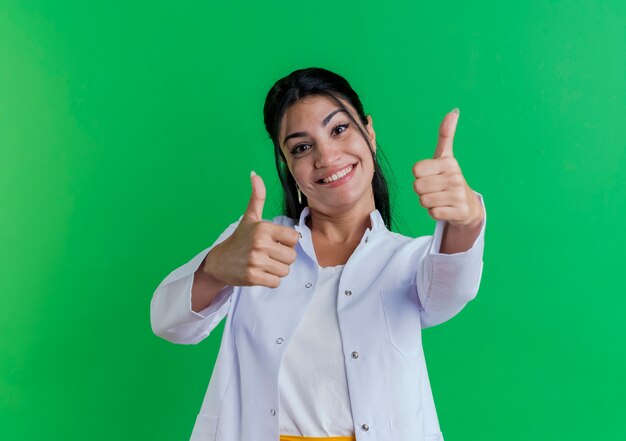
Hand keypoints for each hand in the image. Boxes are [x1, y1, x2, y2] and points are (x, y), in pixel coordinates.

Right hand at [203, 172, 299, 287]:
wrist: (219, 262)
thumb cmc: (240, 239)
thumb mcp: (250, 217)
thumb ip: (257, 197)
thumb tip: (254, 174)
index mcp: (263, 227)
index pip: (294, 238)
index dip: (287, 242)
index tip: (275, 242)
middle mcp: (260, 243)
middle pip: (291, 257)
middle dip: (282, 258)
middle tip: (268, 255)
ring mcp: (255, 260)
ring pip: (285, 270)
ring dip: (277, 270)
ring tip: (264, 264)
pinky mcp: (252, 277)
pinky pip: (276, 282)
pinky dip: (270, 280)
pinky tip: (260, 273)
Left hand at [412, 109, 483, 228]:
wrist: (467, 205)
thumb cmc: (449, 178)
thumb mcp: (446, 156)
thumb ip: (446, 134)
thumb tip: (454, 111)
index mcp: (449, 163)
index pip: (416, 170)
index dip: (420, 175)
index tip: (432, 175)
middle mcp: (455, 177)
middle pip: (417, 187)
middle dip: (422, 190)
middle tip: (435, 189)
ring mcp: (458, 195)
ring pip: (423, 201)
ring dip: (428, 202)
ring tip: (440, 198)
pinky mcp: (458, 212)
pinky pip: (432, 213)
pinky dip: (435, 212)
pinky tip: (444, 208)